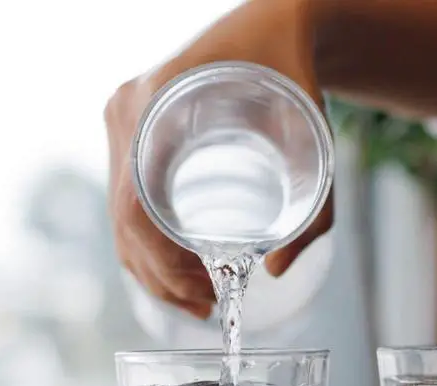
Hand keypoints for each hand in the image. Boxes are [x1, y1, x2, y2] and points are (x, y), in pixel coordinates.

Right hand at [104, 0, 332, 319]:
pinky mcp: (134, 133)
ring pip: (121, 217)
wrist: (281, 22)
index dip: (162, 262)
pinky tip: (179, 270)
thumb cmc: (295, 67)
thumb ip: (315, 208)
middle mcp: (127, 113)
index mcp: (153, 104)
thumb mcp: (314, 136)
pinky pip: (127, 200)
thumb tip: (280, 270)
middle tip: (207, 306)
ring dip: (152, 268)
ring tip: (199, 299)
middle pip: (123, 220)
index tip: (205, 289)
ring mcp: (124, 122)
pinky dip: (148, 243)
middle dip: (161, 277)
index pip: (134, 208)